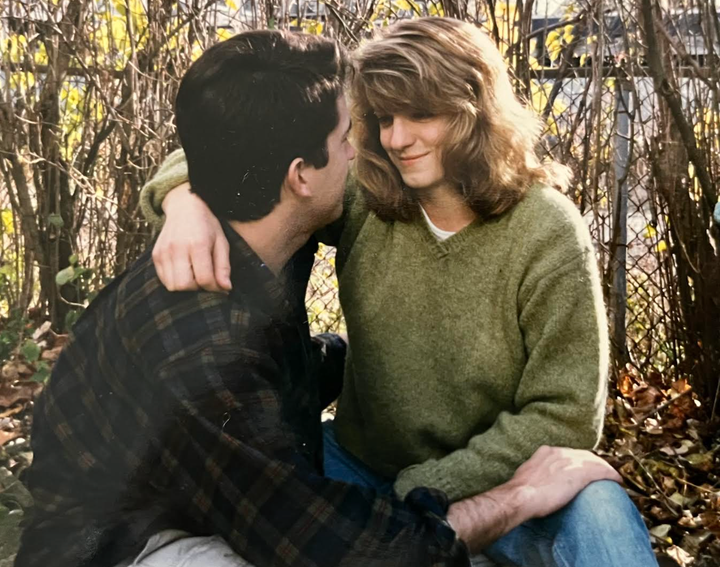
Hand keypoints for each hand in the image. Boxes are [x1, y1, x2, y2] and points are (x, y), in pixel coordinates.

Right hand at [153, 183, 231, 291]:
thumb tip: (225, 288)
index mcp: (197, 244)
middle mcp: (177, 248)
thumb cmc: (207, 225)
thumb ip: (223, 266)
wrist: (184, 206)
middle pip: (185, 286)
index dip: (214, 288)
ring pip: (172, 286)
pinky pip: (163, 280)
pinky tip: (185, 273)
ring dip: (186, 287)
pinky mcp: (156, 255)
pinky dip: (175, 282)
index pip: (204, 279)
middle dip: (198, 289)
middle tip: (207, 282)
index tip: (221, 288)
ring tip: (196, 277)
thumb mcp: (222, 242)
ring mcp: (163, 252)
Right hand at [507, 445, 621, 520]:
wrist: (521, 497)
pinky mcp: (581, 473)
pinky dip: (611, 475)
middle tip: (601, 475)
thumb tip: (538, 482)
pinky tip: (617, 481)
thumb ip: (537, 473)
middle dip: (594, 464)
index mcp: (546, 452)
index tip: (583, 470)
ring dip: (604, 470)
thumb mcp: (527, 475)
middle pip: (584, 455)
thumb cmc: (520, 492)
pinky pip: (602, 471)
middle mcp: (560, 452)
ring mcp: (571, 461)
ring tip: (611, 478)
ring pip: (595, 462)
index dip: (578, 462)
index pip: (569, 453)